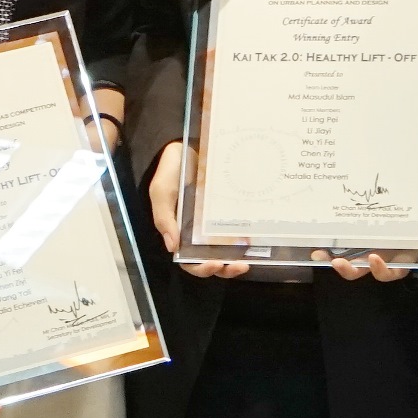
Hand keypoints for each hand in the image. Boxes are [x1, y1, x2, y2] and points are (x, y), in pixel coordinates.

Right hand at [150, 142, 249, 279]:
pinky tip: (255, 238)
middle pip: (213, 261)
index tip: (214, 263)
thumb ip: (164, 218)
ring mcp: (215, 225)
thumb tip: (172, 247)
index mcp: (182, 234)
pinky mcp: (228, 212)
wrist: (184, 148)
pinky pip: (237, 230)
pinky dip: (246, 238)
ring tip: (249, 258)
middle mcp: (200, 234)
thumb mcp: (161, 193)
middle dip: (226, 269)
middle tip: (240, 265)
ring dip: (238, 260)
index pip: (190, 262)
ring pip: (227, 252)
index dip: (202, 269)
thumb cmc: (169, 173)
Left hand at [322, 173, 417, 286]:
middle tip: (339, 262)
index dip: (385, 271)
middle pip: (368, 268)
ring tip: (321, 253)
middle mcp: (387, 242)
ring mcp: (369, 232)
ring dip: (334, 260)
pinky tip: (315, 238)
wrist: (414, 155)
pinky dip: (327, 239)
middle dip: (352, 271)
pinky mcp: (354, 218)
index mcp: (409, 244)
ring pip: (350, 256)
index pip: (397, 268)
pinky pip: (339, 234)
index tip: (375, 259)